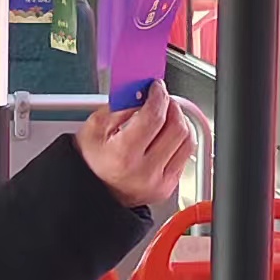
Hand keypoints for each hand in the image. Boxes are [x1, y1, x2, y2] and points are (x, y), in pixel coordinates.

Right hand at [77, 80, 195, 208]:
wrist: (93, 191)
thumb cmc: (91, 161)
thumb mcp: (95, 127)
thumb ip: (121, 106)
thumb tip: (142, 91)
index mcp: (123, 155)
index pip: (154, 117)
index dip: (159, 96)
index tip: (156, 88)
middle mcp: (144, 171)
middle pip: (177, 128)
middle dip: (171, 106)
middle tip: (162, 99)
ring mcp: (158, 181)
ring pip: (187, 141)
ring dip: (180, 121)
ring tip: (166, 115)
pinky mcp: (167, 187)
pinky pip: (185, 156)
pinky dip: (179, 140)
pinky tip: (166, 135)